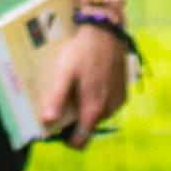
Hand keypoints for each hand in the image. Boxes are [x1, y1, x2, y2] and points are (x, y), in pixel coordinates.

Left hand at [33, 23, 130, 148]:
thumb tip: (48, 120)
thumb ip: (57, 98)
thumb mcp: (64, 72)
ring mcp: (117, 101)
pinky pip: (107, 103)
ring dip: (86, 108)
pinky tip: (89, 81)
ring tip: (75, 89)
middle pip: (87, 127)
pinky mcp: (123, 91)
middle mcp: (109, 110)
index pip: (80, 141)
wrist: (106, 30)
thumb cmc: (82, 51)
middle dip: (74, 120)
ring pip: (97, 115)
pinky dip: (97, 98)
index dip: (66, 139)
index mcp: (93, 109)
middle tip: (62, 102)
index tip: (55, 128)